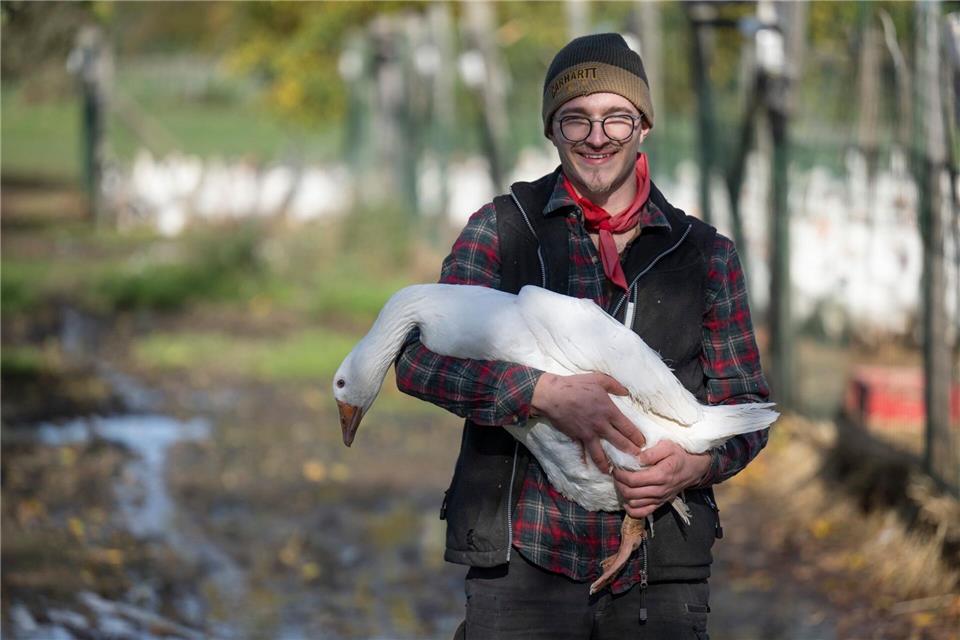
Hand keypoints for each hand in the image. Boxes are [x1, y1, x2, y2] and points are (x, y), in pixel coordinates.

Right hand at [530, 372, 644, 471]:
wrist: (553, 395)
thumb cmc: (576, 385)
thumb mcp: (598, 379)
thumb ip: (615, 385)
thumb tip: (626, 392)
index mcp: (609, 411)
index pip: (628, 428)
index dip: (637, 437)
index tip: (643, 443)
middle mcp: (601, 425)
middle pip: (620, 442)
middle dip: (630, 451)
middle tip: (638, 459)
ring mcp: (589, 433)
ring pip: (601, 453)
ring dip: (609, 463)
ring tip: (615, 472)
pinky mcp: (577, 437)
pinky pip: (584, 452)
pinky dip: (586, 461)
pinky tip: (589, 468)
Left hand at [612, 441, 711, 518]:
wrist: (693, 468)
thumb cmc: (679, 455)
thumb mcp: (667, 446)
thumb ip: (650, 452)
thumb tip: (636, 458)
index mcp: (660, 475)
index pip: (633, 480)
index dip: (620, 474)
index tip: (615, 467)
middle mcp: (659, 490)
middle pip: (630, 492)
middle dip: (618, 483)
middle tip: (615, 473)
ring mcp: (659, 499)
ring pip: (633, 503)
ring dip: (623, 494)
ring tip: (621, 482)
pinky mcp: (660, 504)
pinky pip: (642, 513)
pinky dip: (631, 509)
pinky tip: (627, 499)